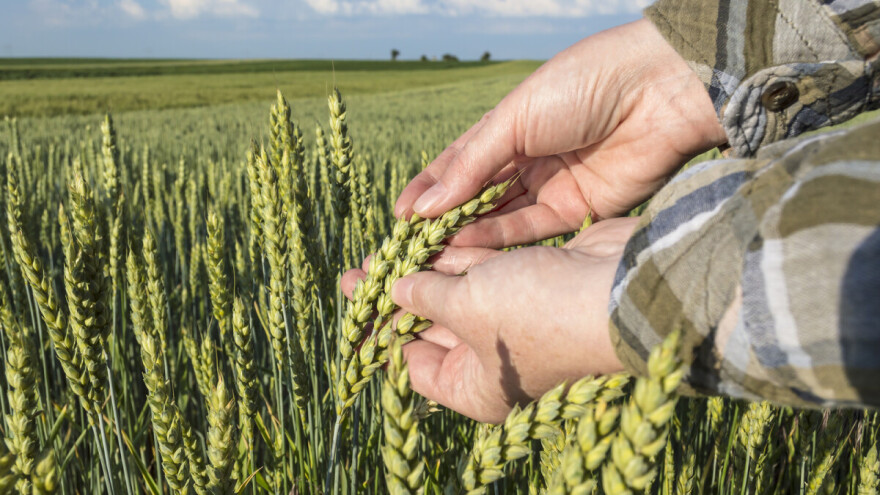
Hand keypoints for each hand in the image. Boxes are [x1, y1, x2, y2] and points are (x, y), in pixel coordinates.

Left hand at [341, 217, 639, 422]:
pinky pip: (486, 272)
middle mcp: (495, 362)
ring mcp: (516, 324)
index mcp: (476, 388)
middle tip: (363, 267)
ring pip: (459, 295)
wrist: (616, 288)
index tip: (354, 299)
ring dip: (428, 269)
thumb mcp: (464, 307)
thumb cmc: (534, 313)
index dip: (379, 331)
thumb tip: (393, 291)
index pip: (412, 364)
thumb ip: (422, 296)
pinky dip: (462, 255)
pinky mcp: (533, 288)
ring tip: (390, 245)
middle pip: (431, 327)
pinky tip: (432, 235)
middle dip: (398, 294)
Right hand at [395, 19, 724, 248]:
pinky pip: (533, 230)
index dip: (430, 188)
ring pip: (502, 218)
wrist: (658, 90)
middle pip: (478, 197)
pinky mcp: (580, 211)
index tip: (400, 214)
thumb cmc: (581, 85)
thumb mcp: (514, 119)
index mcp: (509, 127)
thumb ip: (472, 164)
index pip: (460, 164)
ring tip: (433, 254)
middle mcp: (528, 159)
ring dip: (468, 236)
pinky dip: (501, 240)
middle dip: (445, 220)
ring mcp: (553, 186)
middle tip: (412, 246)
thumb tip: (425, 204)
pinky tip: (470, 249)